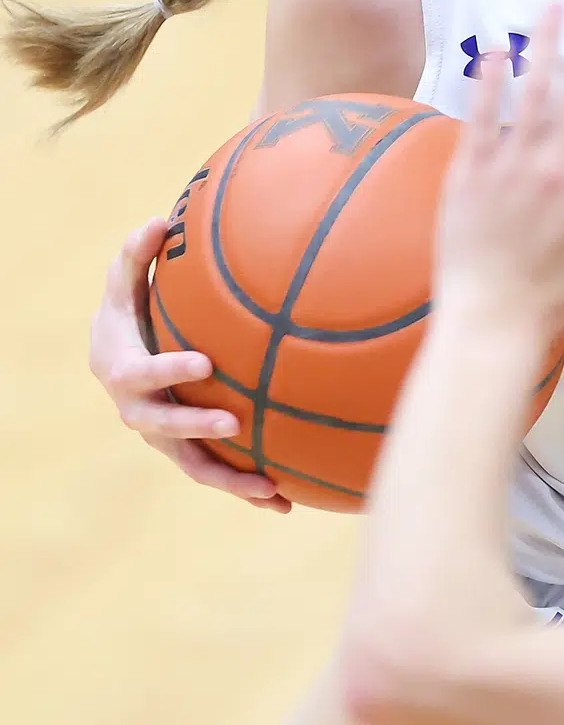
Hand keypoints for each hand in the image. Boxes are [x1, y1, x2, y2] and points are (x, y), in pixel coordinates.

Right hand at [90, 220, 289, 511]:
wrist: (114, 357)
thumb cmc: (126, 310)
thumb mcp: (123, 281)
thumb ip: (136, 254)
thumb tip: (158, 221)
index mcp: (123, 371)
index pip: (143, 375)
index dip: (170, 371)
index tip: (205, 363)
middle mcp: (140, 413)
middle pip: (165, 430)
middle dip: (197, 430)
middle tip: (234, 426)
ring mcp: (163, 438)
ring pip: (194, 467)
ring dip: (230, 481)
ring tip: (271, 489)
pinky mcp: (187, 453)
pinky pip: (216, 475)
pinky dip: (246, 491)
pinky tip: (286, 503)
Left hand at [434, 0, 563, 338]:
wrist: (491, 320)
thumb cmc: (560, 297)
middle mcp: (556, 167)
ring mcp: (510, 166)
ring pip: (531, 93)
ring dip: (543, 45)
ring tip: (551, 5)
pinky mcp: (470, 172)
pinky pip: (480, 118)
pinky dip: (489, 84)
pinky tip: (494, 50)